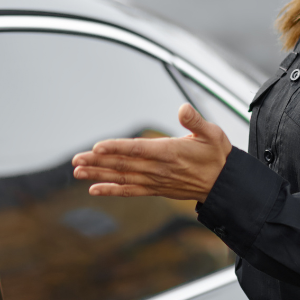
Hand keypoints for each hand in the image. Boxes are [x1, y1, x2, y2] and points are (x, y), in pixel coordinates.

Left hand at [71, 104, 231, 202]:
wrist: (223, 184)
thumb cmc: (216, 155)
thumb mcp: (212, 133)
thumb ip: (196, 121)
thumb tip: (183, 108)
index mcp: (169, 153)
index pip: (137, 149)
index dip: (116, 148)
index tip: (96, 147)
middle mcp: (158, 169)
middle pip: (123, 164)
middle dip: (98, 161)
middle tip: (76, 159)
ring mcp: (155, 181)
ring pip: (122, 178)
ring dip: (99, 174)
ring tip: (78, 171)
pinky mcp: (155, 189)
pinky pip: (130, 191)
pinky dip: (111, 190)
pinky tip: (94, 189)